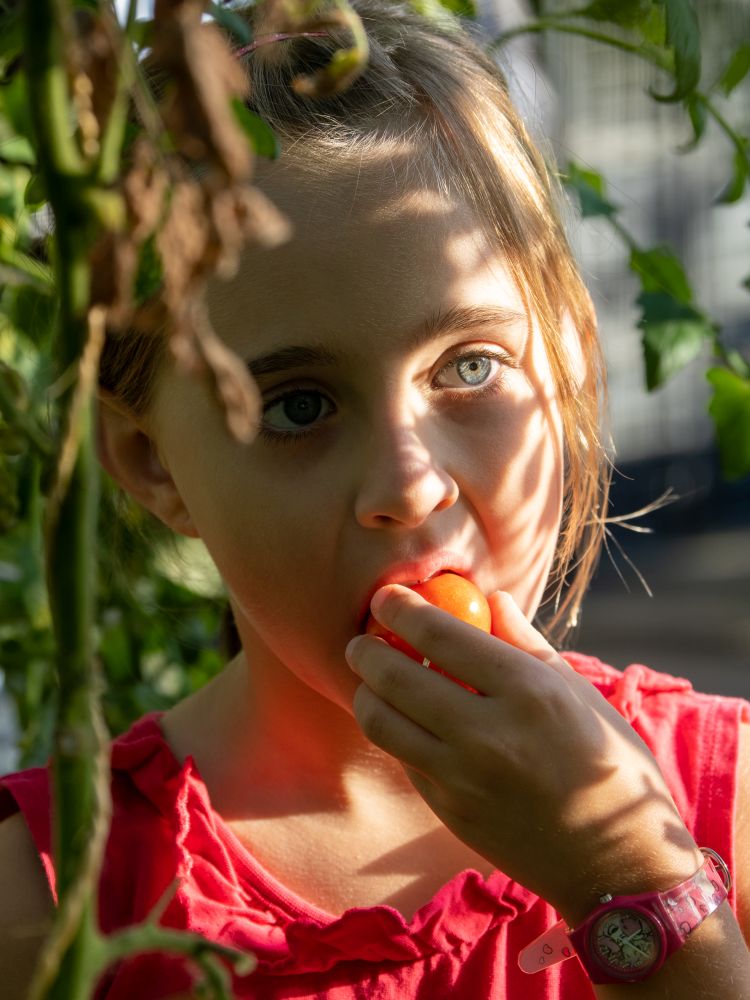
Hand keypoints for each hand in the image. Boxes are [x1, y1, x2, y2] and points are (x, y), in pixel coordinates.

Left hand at [346, 586, 702, 923]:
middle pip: (395, 675)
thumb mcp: (578, 691)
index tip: (387, 596)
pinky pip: (403, 757)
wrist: (618, 863)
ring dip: (365, 691)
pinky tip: (405, 718)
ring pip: (381, 721)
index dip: (401, 608)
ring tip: (371, 679)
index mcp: (527, 690)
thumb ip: (526, 641)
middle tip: (363, 637)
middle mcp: (487, 733)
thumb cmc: (611, 764)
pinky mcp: (449, 811)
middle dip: (365, 649)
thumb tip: (492, 598)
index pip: (439, 634)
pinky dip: (393, 730)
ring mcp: (462, 777)